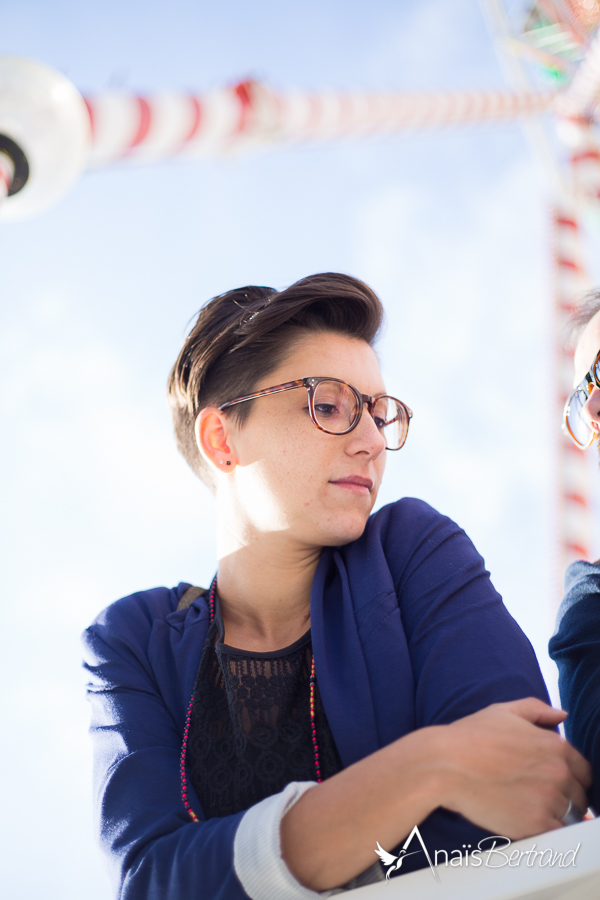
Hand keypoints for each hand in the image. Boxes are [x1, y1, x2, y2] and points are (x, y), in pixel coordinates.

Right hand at [438, 698, 591, 839]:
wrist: (445, 765)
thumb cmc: (469, 737)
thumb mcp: (503, 711)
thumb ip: (537, 709)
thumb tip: (561, 714)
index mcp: (555, 745)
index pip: (583, 770)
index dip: (571, 778)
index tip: (555, 783)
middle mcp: (558, 772)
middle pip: (579, 796)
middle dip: (564, 798)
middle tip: (536, 797)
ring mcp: (549, 798)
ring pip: (569, 816)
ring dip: (554, 815)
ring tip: (526, 808)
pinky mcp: (536, 823)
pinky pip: (556, 834)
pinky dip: (545, 831)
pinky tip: (524, 820)